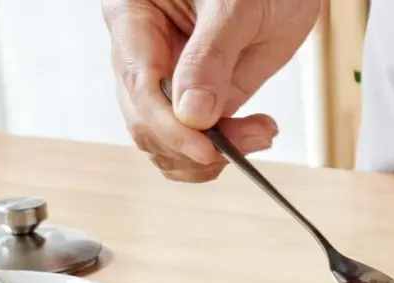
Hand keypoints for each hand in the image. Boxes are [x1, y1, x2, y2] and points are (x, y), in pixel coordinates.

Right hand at [102, 0, 319, 181]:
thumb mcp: (236, 6)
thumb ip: (212, 57)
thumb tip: (192, 115)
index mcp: (132, 14)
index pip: (138, 83)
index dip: (169, 126)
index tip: (206, 150)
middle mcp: (142, 52)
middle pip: (146, 121)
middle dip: (192, 145)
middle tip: (248, 143)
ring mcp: (169, 80)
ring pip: (166, 142)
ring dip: (210, 157)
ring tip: (260, 133)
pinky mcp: (198, 100)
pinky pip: (194, 142)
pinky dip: (224, 152)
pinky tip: (257, 133)